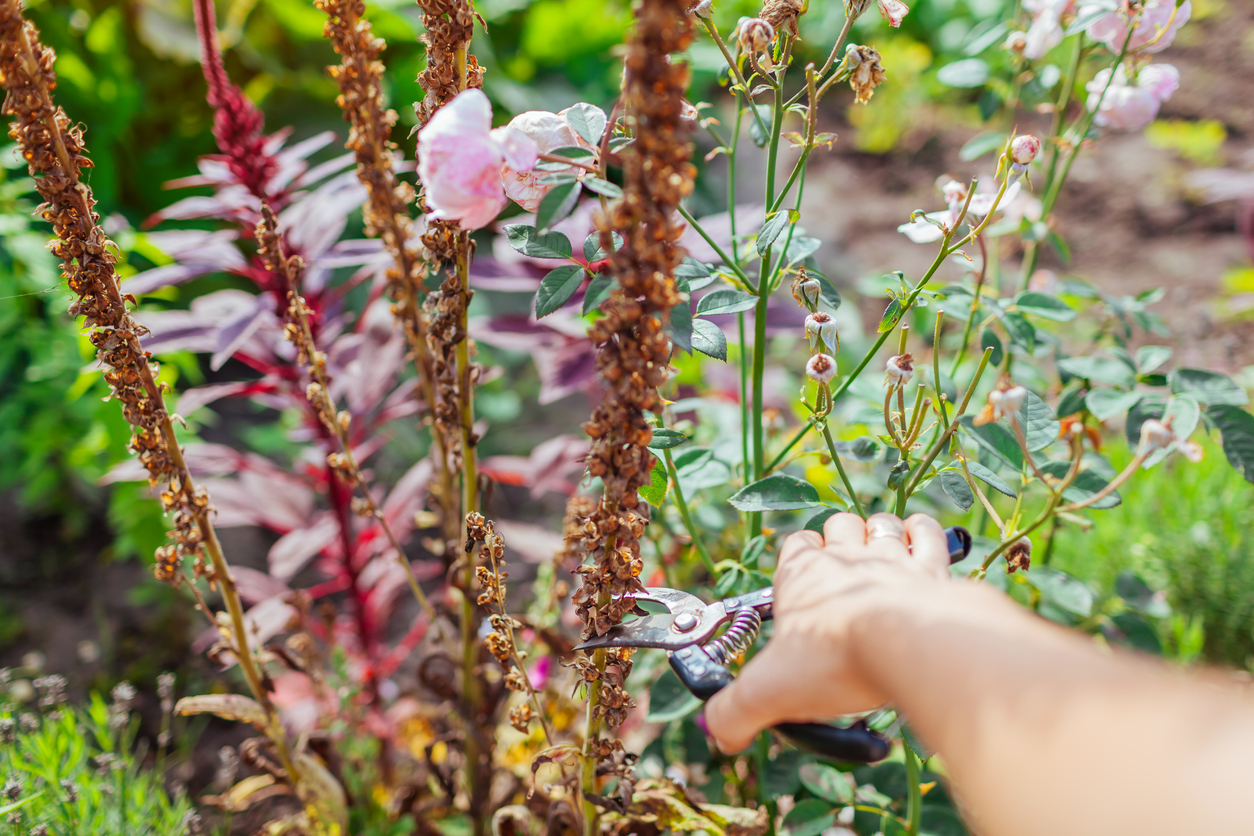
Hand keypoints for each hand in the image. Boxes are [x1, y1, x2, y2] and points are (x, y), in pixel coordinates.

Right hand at [703, 512, 952, 752]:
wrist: (910, 646)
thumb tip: (718, 732)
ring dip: (882, 532)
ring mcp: (892, 558)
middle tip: (845, 572)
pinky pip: (929, 534)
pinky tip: (923, 542)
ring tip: (883, 555)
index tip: (800, 579)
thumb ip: (735, 711)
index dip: (797, 556)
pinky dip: (925, 532)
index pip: (794, 545)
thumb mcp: (770, 692)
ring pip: (882, 524)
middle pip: (839, 526)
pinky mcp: (932, 570)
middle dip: (840, 538)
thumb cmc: (836, 660)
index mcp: (802, 575)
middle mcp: (847, 557)